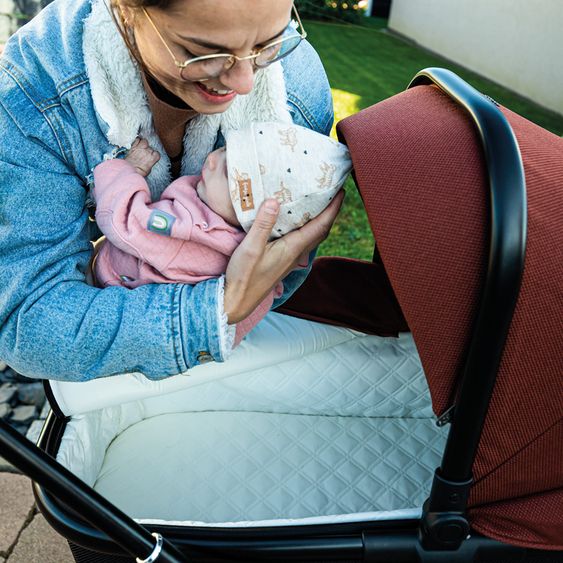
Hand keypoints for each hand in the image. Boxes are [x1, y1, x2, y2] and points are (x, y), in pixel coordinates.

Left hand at [125, 137, 159, 176]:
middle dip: (148, 150)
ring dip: (144, 143)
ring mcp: (140, 148)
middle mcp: (147, 152)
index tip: (152, 157)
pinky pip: (137, 139)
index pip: (157, 154)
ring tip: (142, 146)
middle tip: (145, 154)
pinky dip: (137, 140)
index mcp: (152, 158)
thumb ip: (150, 163)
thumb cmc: (138, 172)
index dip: (154, 155)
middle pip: (151, 148)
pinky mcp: (133, 147)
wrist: (128, 170)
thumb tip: (149, 161)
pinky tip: (137, 143)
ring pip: (145, 141)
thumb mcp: (148, 170)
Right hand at [224, 191, 344, 323]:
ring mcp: (290, 260)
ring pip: (312, 237)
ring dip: (319, 221)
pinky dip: (306, 229)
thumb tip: (275, 201)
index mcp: (293, 248)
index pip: (320, 226)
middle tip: (332, 193)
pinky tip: (296, 223)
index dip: (333, 208)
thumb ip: (263, 224)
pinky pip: (302, 242)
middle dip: (329, 212)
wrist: (237, 301)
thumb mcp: (250, 247)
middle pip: (321, 231)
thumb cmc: (243, 276)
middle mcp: (296, 254)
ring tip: (318, 204)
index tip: (341, 191)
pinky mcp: (283, 262)